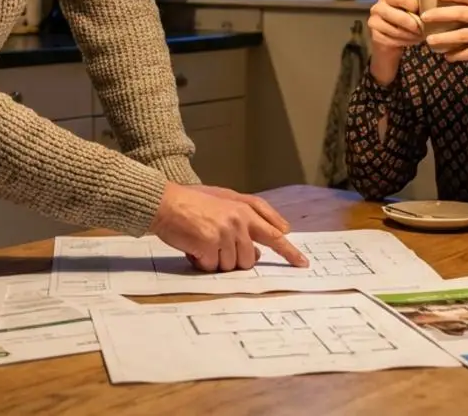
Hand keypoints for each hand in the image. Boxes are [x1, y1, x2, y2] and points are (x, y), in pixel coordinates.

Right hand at [149, 183, 309, 271]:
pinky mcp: (210, 244)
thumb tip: (260, 249)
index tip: (302, 263)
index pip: (273, 233)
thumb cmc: (191, 202)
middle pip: (251, 258)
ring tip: (202, 243)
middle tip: (216, 246)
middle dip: (235, 259)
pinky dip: (202, 263)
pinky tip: (193, 248)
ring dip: (216, 261)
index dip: (288, 251)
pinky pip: (212, 267)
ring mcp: (225, 233)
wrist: (165, 203)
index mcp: (244, 210)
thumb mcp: (223, 200)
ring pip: (232, 266)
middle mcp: (239, 221)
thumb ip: (246, 217)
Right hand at [366, 0, 422, 85]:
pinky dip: (404, 42)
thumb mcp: (408, 5)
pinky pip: (392, 40)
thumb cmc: (401, 18)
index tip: (425, 12)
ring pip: (396, 30)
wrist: (389, 37)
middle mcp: (377, 7)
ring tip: (420, 36)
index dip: (415, 6)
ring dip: (411, 35)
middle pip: (399, 16)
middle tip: (423, 28)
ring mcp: (373, 22)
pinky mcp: (374, 36)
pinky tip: (411, 40)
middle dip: (414, 24)